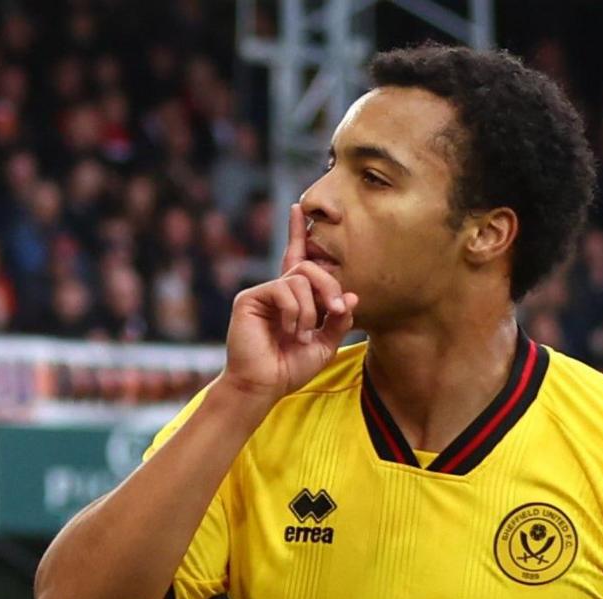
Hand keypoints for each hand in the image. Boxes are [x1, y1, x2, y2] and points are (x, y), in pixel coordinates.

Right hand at [222, 204, 355, 401]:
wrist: (264, 386)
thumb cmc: (290, 368)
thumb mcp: (325, 344)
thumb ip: (338, 320)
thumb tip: (352, 296)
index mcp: (293, 298)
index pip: (298, 259)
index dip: (298, 232)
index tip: (298, 207)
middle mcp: (277, 290)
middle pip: (310, 266)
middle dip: (330, 286)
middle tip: (336, 311)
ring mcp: (263, 293)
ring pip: (300, 277)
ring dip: (311, 308)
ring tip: (304, 333)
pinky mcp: (250, 298)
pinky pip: (284, 289)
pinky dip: (295, 311)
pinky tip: (291, 330)